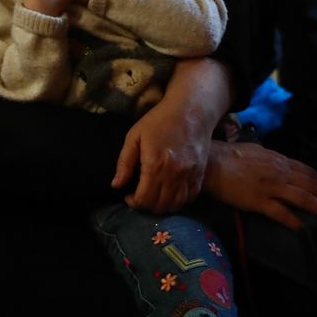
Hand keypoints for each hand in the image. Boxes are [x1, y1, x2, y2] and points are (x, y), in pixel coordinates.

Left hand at [112, 58, 230, 212]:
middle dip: (146, 205)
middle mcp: (174, 174)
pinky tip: (171, 191)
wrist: (190, 110)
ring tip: (155, 195)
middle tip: (140, 195)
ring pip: (176, 205)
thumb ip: (124, 163)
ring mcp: (189, 175)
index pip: (143, 199)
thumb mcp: (135, 136)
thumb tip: (116, 185)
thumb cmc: (159, 120)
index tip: (128, 195)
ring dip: (163, 205)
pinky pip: (191, 197)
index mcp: (155, 165)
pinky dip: (180, 200)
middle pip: (159, 206)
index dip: (133, 202)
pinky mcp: (200, 173)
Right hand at [202, 141, 316, 229]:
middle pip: (311, 185)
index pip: (308, 172)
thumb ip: (270, 160)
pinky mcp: (258, 200)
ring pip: (303, 198)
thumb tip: (278, 164)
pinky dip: (294, 220)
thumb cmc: (230, 155)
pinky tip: (304, 229)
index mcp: (279, 161)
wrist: (211, 162)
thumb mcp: (256, 152)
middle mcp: (279, 172)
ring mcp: (270, 187)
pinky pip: (280, 212)